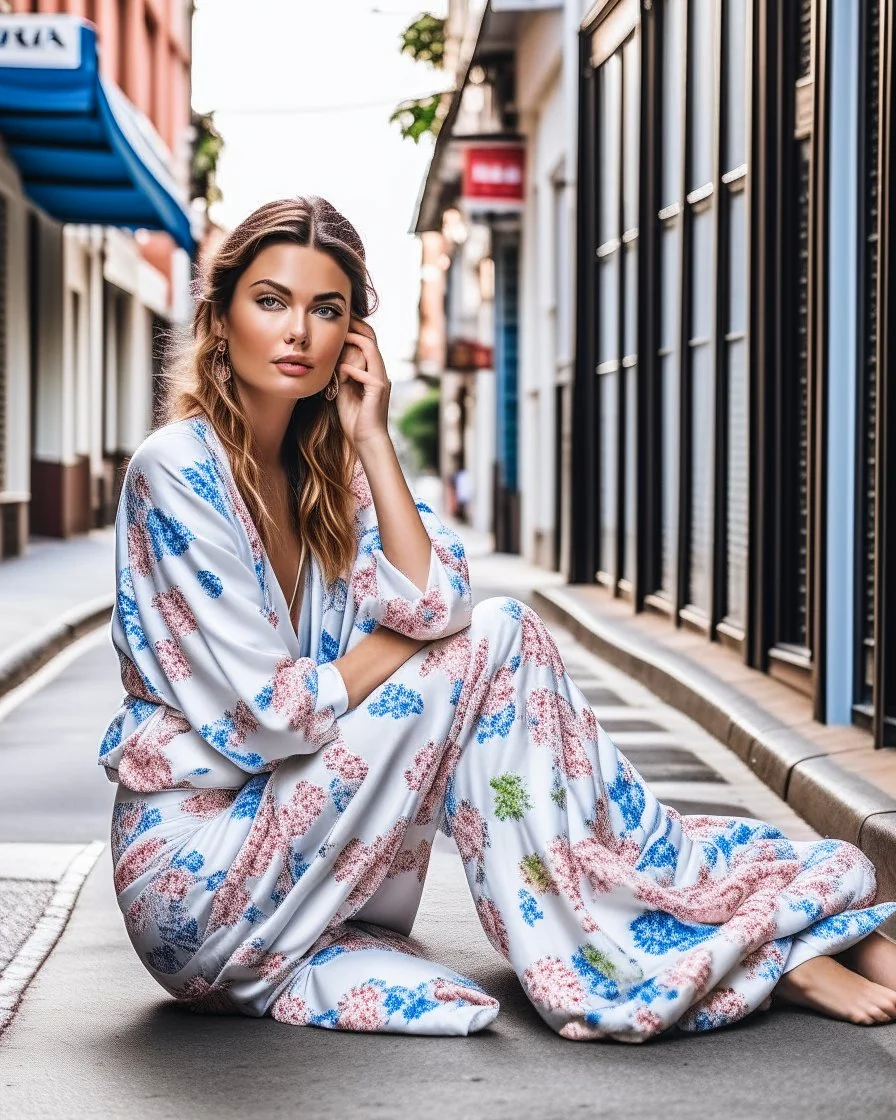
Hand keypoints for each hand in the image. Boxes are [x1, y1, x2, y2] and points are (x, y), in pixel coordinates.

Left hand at [334, 317, 391, 449]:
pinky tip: (342, 371)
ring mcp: (381, 381)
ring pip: (372, 351)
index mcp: (373, 373)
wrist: (366, 440)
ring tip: (343, 334)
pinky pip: (366, 374)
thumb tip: (334, 362)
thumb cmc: (355, 419)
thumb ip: (343, 376)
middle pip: (372, 341)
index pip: (368, 344)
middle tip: (343, 318)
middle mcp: (380, 373)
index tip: (342, 322)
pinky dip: (352, 370)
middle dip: (358, 327)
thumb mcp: (345, 391)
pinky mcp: (378, 391)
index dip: (356, 330)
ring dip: (356, 341)